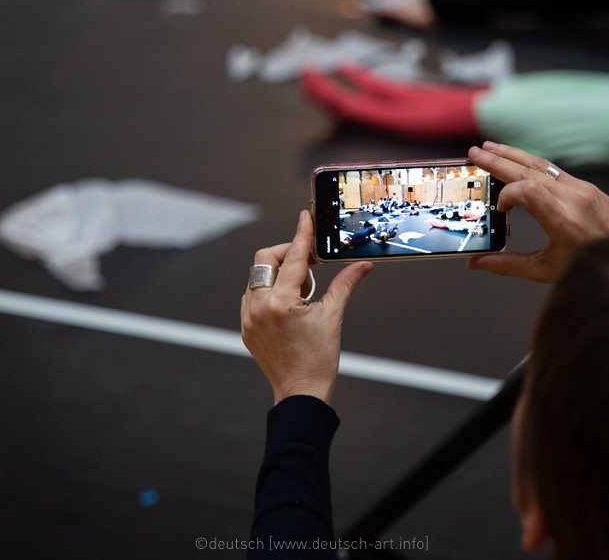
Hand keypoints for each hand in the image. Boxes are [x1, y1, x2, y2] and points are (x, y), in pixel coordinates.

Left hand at [240, 211, 372, 404]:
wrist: (300, 391)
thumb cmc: (319, 359)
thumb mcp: (333, 317)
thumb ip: (345, 285)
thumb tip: (363, 265)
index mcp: (282, 302)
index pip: (294, 258)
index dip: (302, 233)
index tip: (305, 216)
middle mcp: (259, 306)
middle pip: (267, 259)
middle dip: (287, 253)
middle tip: (310, 264)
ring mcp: (248, 316)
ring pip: (258, 277)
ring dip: (279, 274)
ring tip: (302, 295)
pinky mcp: (245, 326)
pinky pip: (253, 295)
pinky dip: (269, 291)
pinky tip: (288, 305)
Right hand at [466, 142, 608, 281]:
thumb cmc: (592, 266)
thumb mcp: (547, 270)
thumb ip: (508, 265)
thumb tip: (476, 263)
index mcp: (563, 219)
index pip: (527, 190)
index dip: (506, 195)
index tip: (499, 209)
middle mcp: (573, 197)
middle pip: (528, 170)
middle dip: (498, 160)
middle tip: (474, 153)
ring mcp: (582, 188)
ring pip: (541, 164)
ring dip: (512, 154)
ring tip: (489, 148)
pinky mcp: (587, 186)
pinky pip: (553, 169)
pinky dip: (531, 162)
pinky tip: (517, 159)